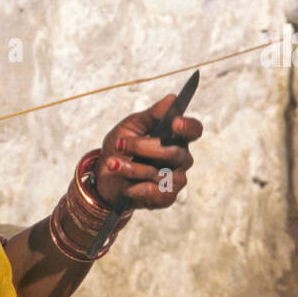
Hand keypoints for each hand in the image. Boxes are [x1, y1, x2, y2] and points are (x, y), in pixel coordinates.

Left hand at [93, 93, 202, 210]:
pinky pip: (159, 195)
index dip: (188, 127)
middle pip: (174, 152)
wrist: (104, 175)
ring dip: (132, 169)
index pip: (194, 130)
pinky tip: (126, 187)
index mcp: (176, 137)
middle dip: (142, 147)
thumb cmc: (121, 147)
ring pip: (162, 175)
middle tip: (119, 144)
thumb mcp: (130, 126)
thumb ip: (151, 114)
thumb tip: (172, 98)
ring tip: (113, 164)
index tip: (174, 123)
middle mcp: (181, 158)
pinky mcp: (166, 198)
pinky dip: (137, 189)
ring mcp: (176, 179)